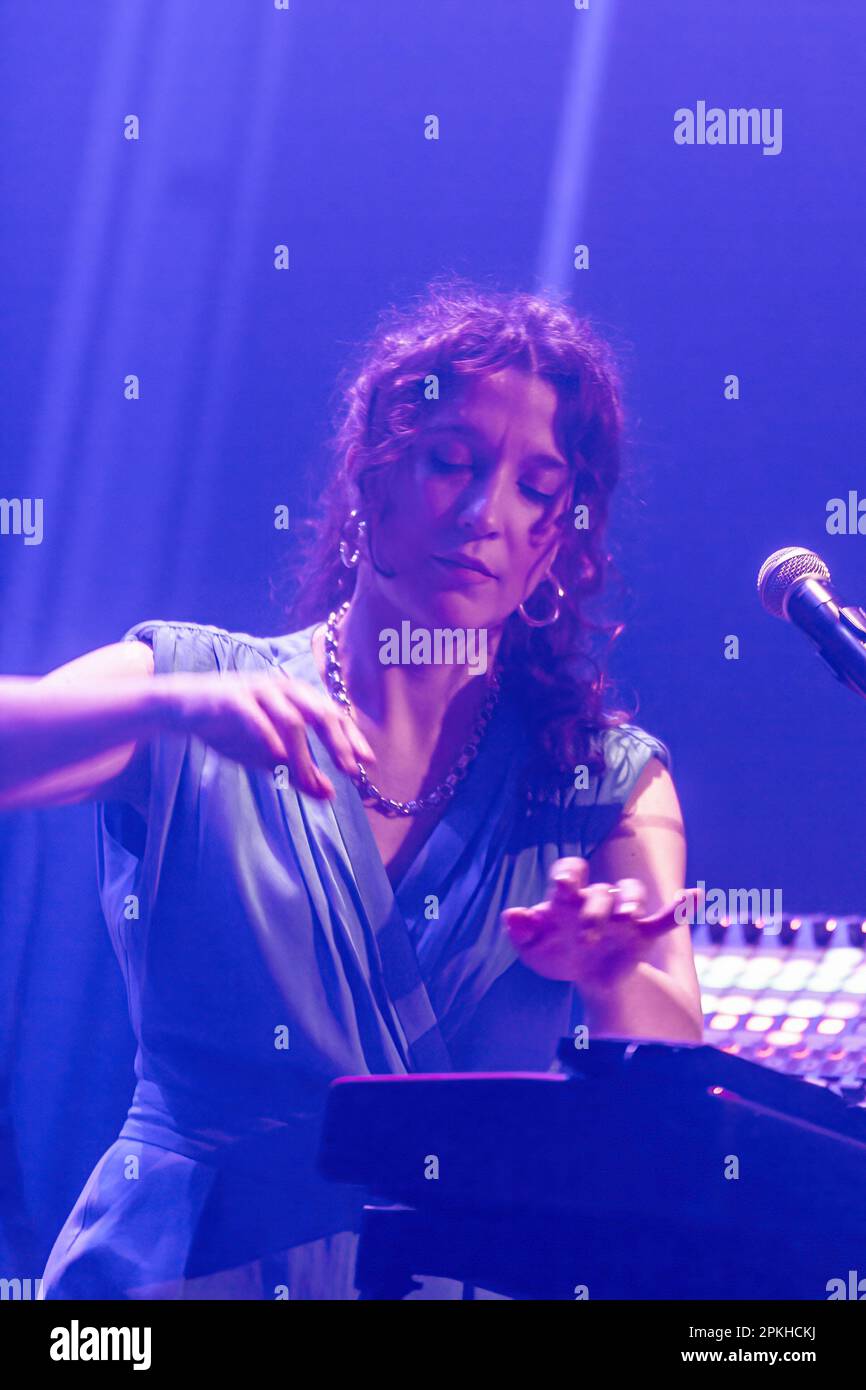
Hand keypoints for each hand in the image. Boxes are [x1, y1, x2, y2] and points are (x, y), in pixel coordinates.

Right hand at [156, 669, 374, 798]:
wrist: (186, 708)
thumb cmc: (234, 728)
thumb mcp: (270, 755)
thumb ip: (299, 772)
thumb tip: (329, 795)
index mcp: (297, 697)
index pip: (335, 715)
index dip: (352, 739)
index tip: (367, 765)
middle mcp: (283, 689)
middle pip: (321, 713)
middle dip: (338, 743)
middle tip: (349, 771)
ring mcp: (258, 691)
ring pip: (291, 720)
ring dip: (304, 752)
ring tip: (309, 779)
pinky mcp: (232, 698)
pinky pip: (255, 716)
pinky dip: (268, 735)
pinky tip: (277, 756)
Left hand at [501, 856, 699, 990]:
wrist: (587, 978)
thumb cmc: (557, 954)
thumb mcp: (534, 950)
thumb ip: (522, 932)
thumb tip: (510, 915)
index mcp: (569, 898)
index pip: (571, 872)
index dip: (568, 875)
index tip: (564, 887)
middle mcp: (598, 898)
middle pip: (600, 891)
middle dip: (594, 912)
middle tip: (586, 939)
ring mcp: (623, 914)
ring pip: (632, 893)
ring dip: (631, 901)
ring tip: (629, 917)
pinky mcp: (644, 933)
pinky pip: (667, 917)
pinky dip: (681, 908)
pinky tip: (695, 897)